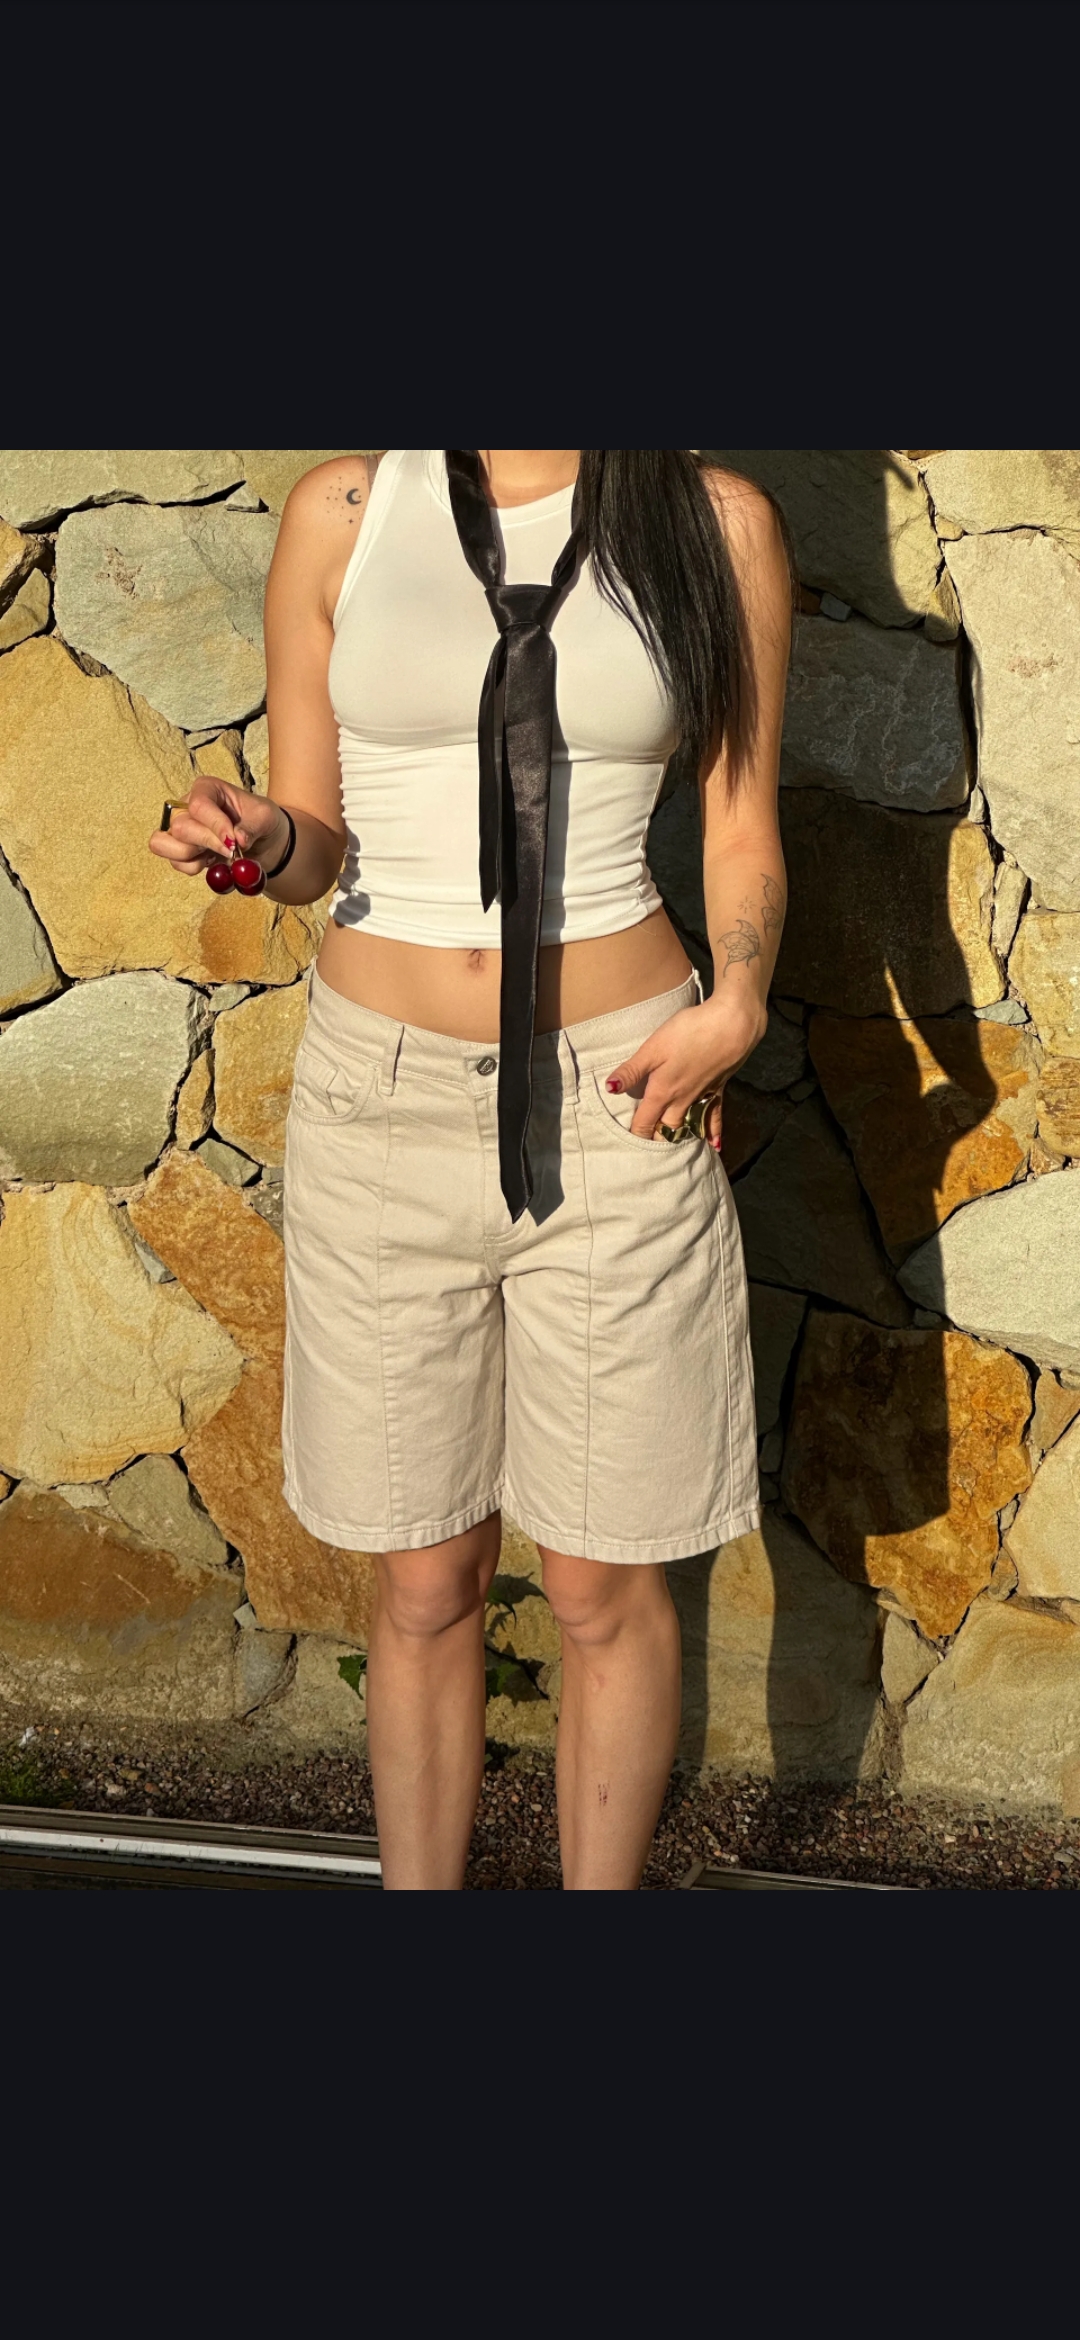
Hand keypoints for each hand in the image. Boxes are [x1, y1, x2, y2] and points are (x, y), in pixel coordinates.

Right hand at [148, 777, 289, 877]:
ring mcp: (180, 829)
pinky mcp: (180, 851)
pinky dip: (195, 867)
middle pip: (180, 827)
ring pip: (165, 845)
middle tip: (231, 851)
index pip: (198, 806)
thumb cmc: (262, 820)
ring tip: (217, 854)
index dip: (215, 826)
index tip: (234, 841)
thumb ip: (252, 826)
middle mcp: (187, 806)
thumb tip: (237, 840)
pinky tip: (212, 860)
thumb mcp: (265, 817)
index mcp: (206, 789)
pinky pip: (176, 863)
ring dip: (194, 856)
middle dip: (207, 843)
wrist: (265, 842)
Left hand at [605, 999, 768, 1147]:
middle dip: (655, 1141)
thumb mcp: (653, 1048)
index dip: (635, 1135)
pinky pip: (714, 1118)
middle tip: (646, 1154)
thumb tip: (610, 1089)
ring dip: (679, 1140)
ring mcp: (702, 1097)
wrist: (732, 1026)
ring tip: (672, 1156)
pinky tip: (714, 1145)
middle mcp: (682, 1100)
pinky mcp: (718, 1090)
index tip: (626, 1148)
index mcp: (662, 1092)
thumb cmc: (689, 1032)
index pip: (644, 1122)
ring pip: (688, 1127)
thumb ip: (632, 1070)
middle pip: (666, 1129)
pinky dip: (712, 1133)